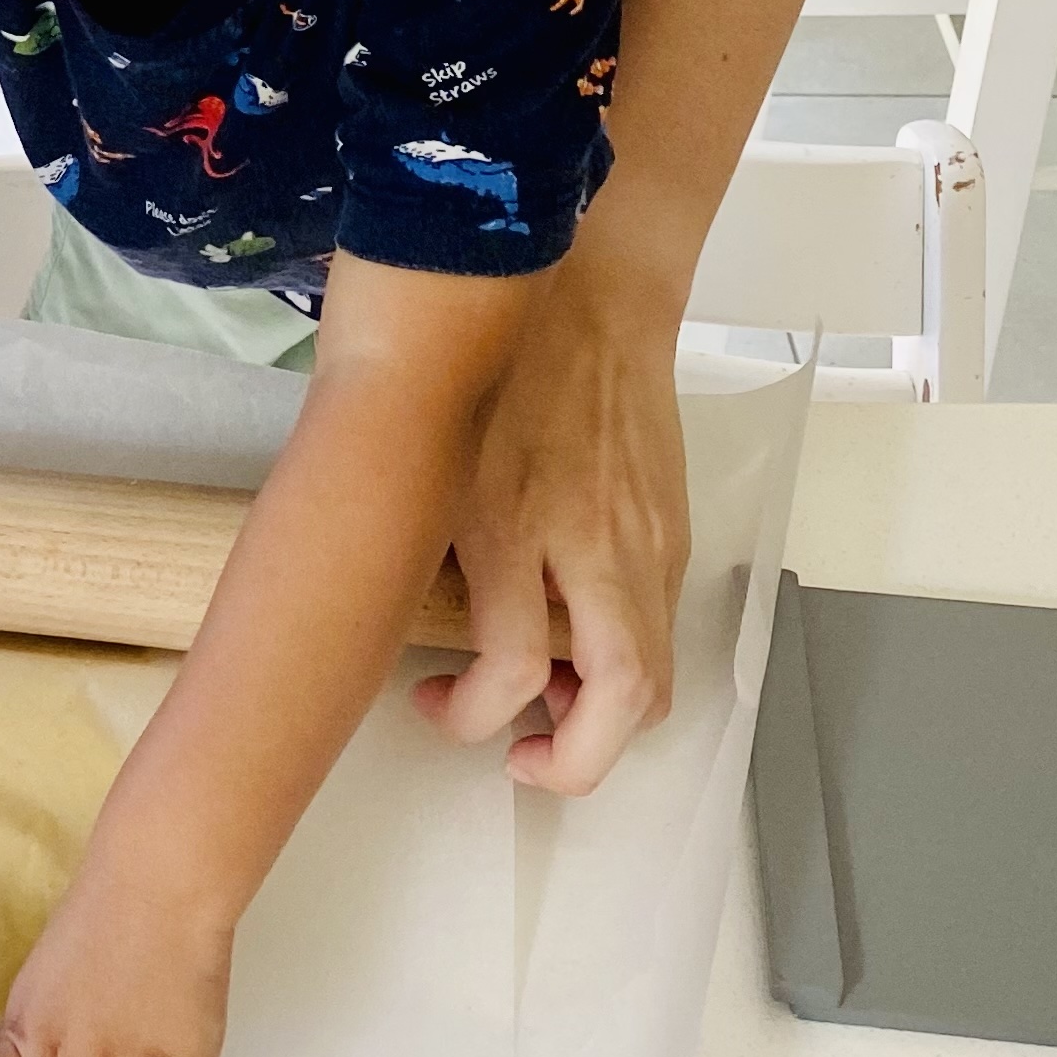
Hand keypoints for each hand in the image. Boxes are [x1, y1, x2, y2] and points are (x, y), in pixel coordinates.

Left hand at [411, 239, 687, 793]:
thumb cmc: (494, 360)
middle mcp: (588, 543)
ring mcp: (642, 541)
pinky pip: (660, 625)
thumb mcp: (428, 453)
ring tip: (547, 706)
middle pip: (620, 699)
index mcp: (509, 521)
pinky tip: (575, 637)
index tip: (433, 705)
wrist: (594, 293)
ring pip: (656, 678)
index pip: (506, 672)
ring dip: (604, 717)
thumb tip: (385, 610)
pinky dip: (624, 659)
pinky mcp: (671, 532)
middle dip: (571, 763)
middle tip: (517, 757)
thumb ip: (421, 537)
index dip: (467, 719)